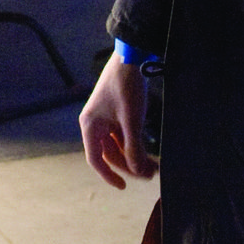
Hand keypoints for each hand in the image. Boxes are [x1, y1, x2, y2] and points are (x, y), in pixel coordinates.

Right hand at [79, 53, 154, 188]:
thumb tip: (138, 172)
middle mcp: (95, 124)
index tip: (124, 186)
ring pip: (118, 146)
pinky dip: (135, 145)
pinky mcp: (116, 114)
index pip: (95, 159)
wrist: (131, 57)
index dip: (108, 175)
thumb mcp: (132, 120)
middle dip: (129, 166)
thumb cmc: (127, 87)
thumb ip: (133, 148)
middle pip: (110, 155)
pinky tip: (148, 152)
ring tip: (153, 166)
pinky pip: (123, 137)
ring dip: (134, 156)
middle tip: (150, 174)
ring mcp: (105, 119)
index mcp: (90, 126)